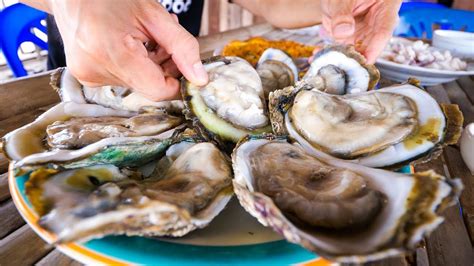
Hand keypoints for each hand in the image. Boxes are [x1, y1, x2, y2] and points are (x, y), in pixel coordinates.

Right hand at [47, 0, 207, 100]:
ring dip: (149, 64)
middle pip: (149, 86)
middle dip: (163, 67)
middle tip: (163, 41)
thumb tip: (200, 78)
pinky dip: (133, 65)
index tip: (185, 67)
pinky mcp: (85, 77)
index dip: (178, 81)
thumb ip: (182, 47)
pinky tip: (130, 44)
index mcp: (112, 53)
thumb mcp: (154, 15)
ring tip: (145, 37)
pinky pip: (122, 78)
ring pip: (137, 83)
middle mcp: (96, 71)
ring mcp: (87, 77)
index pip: (159, 90)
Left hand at [320, 0, 401, 63]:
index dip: (374, 50)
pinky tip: (320, 56)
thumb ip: (342, 13)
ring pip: (355, 48)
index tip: (364, 62)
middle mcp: (377, 22)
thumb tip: (342, 33)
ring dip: (340, 57)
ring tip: (324, 60)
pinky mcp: (351, 34)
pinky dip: (332, 51)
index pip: (383, 32)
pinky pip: (343, 46)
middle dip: (354, 58)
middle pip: (369, 45)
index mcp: (385, 7)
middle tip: (340, 66)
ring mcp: (364, 29)